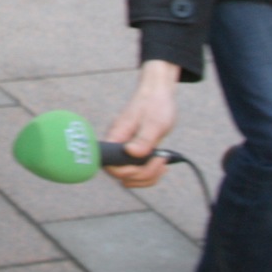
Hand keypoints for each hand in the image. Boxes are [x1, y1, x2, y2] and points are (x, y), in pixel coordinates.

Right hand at [103, 59, 179, 187]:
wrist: (157, 94)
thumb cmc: (155, 104)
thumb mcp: (154, 122)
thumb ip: (144, 139)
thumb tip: (131, 153)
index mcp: (117, 136)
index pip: (109, 164)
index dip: (125, 171)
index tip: (143, 163)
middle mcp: (117, 145)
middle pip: (121, 174)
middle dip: (142, 174)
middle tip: (160, 161)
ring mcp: (125, 150)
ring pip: (130, 177)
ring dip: (148, 176)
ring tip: (162, 163)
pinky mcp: (134, 153)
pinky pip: (138, 172)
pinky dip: (150, 174)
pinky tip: (160, 165)